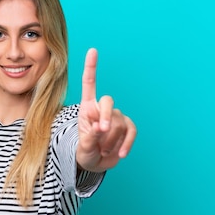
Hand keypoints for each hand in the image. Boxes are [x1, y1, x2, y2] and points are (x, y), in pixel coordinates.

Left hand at [76, 48, 135, 171]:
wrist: (96, 163)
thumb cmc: (85, 152)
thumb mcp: (82, 148)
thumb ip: (89, 138)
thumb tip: (98, 129)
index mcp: (87, 108)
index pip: (89, 84)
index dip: (91, 67)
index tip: (93, 50)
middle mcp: (102, 109)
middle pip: (108, 102)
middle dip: (105, 117)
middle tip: (100, 132)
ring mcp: (116, 118)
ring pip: (118, 123)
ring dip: (110, 140)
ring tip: (102, 151)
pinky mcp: (127, 128)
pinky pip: (131, 131)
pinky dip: (126, 143)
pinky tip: (120, 154)